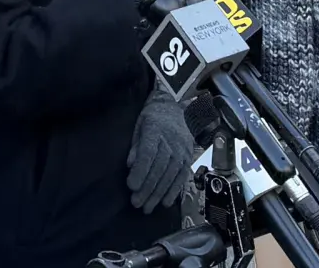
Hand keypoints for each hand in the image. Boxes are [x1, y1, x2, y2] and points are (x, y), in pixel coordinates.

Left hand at [126, 92, 193, 213]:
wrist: (177, 110)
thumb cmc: (153, 118)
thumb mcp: (139, 125)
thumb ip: (136, 145)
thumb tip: (129, 164)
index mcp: (156, 130)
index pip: (148, 153)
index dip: (140, 171)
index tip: (131, 186)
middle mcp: (172, 142)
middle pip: (159, 168)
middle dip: (147, 188)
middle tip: (136, 203)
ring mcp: (182, 151)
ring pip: (170, 175)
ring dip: (158, 194)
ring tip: (147, 208)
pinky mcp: (188, 158)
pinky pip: (182, 177)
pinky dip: (174, 191)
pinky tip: (165, 203)